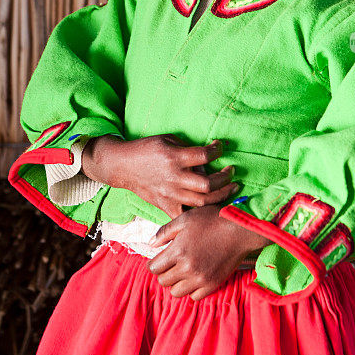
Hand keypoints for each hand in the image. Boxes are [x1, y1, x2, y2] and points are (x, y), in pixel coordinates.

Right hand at [81, 134, 237, 217]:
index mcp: (174, 157)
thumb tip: (209, 158)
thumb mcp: (168, 140)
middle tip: (232, 172)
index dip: (217, 150)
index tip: (220, 147)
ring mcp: (170, 194)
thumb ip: (188, 149)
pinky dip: (200, 213)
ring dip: (221, 195)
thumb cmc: (147, 149)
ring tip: (231, 188)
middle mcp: (174, 177)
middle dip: (225, 179)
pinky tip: (211, 207)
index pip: (204, 156)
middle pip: (208, 185)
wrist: (123, 166)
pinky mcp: (165, 205)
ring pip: (202, 202)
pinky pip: (186, 215)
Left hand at [147, 204, 271, 299]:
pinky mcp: (212, 284)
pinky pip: (194, 296)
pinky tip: (195, 276)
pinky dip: (192, 289)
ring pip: (176, 292)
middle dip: (164, 272)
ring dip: (176, 283)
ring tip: (183, 271)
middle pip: (163, 281)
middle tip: (171, 263)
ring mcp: (200, 278)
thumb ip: (165, 232)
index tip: (159, 259)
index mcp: (177, 251)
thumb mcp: (185, 219)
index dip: (154, 263)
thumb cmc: (212, 220)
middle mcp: (187, 268)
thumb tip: (151, 244)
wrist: (240, 229)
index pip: (153, 268)